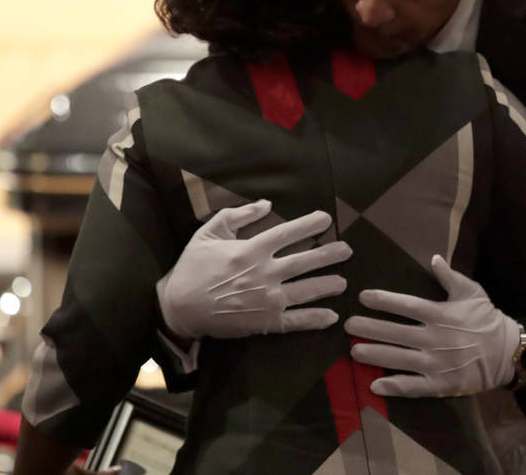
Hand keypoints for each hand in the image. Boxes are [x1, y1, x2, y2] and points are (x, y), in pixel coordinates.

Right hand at [156, 200, 351, 338]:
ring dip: (328, 285)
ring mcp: (268, 299)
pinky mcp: (266, 322)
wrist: (178, 307)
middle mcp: (265, 272)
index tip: (327, 219)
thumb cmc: (193, 267)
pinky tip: (331, 316)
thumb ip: (238, 215)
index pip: (288, 233)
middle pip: (305, 261)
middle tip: (347, 250)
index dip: (309, 224)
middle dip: (329, 254)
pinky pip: (296, 321)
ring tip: (343, 282)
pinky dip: (316, 319)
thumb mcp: (208, 232)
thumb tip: (266, 203)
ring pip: (307, 290)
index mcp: (252, 249)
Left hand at [345, 255, 519, 396]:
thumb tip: (433, 257)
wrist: (507, 352)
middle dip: (370, 328)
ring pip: (399, 359)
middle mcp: (435, 338)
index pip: (407, 306)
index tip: (363, 297)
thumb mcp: (472, 291)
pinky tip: (375, 385)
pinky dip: (394, 386)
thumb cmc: (487, 319)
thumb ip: (450, 276)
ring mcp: (437, 363)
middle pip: (396, 333)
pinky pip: (414, 386)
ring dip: (375, 355)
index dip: (384, 301)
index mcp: (441, 314)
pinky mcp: (440, 384)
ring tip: (353, 351)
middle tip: (347, 325)